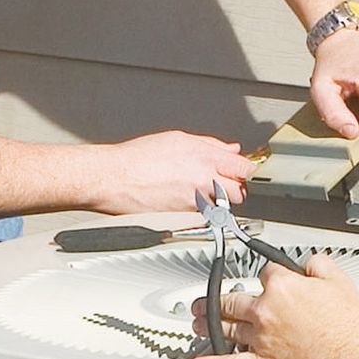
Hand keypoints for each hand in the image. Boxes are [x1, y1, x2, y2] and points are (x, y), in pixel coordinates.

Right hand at [85, 130, 252, 213]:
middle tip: (221, 183)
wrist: (114, 178)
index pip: (244, 167)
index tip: (242, 171)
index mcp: (204, 157)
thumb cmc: (137, 159)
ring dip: (219, 202)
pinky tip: (185, 201)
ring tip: (200, 193)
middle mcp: (204, 180)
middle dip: (234, 188)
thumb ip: (210, 145)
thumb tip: (230, 150)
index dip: (244, 170)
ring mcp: (196, 201)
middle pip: (240, 192)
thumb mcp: (177, 139)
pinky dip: (202, 211)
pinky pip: (205, 216)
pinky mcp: (186, 218)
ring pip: (223, 207)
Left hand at [190, 252, 358, 358]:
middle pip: (231, 301)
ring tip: (198, 323)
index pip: (264, 271)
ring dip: (208, 325)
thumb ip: (317, 264)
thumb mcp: (338, 279)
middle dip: (215, 299)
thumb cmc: (349, 325)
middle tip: (204, 301)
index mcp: (282, 287)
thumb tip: (307, 263)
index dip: (267, 273)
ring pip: (227, 329)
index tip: (267, 276)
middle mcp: (266, 312)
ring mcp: (263, 339)